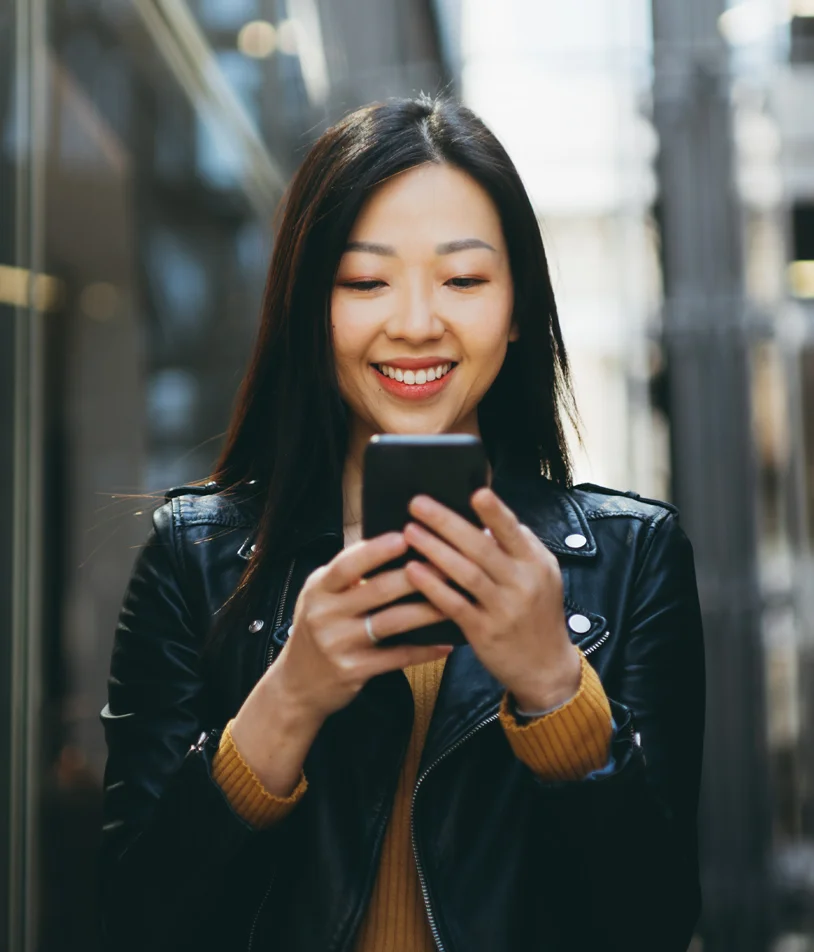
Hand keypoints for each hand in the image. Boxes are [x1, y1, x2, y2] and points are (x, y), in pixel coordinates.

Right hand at [231, 532, 451, 794]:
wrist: (297, 684)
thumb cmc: (319, 629)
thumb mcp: (321, 597)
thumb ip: (349, 575)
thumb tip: (395, 544)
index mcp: (319, 589)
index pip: (348, 564)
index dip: (376, 550)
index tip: (406, 536)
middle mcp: (325, 614)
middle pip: (377, 590)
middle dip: (417, 576)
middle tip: (448, 565)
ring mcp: (338, 644)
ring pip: (392, 622)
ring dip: (428, 610)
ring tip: (456, 600)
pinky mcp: (353, 670)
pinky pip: (397, 657)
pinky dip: (424, 650)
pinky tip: (446, 643)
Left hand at [403, 489, 580, 711]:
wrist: (546, 667)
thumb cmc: (538, 613)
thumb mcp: (543, 574)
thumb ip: (518, 546)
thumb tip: (487, 519)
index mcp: (536, 562)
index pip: (514, 531)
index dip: (495, 513)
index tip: (476, 492)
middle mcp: (522, 583)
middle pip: (482, 548)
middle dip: (447, 523)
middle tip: (418, 503)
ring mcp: (504, 609)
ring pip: (466, 574)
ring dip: (435, 550)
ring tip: (410, 531)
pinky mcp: (485, 632)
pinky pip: (455, 605)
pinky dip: (433, 587)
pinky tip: (413, 571)